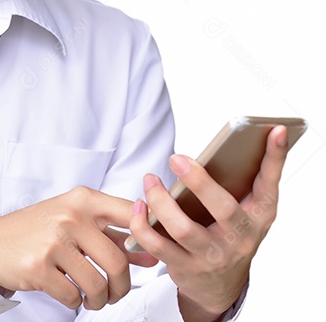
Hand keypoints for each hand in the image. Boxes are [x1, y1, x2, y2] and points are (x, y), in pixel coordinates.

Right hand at [0, 186, 158, 310]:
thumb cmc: (36, 231)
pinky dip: (75, 303)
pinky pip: (73, 296)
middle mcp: (70, 217)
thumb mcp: (73, 222)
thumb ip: (112, 234)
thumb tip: (149, 254)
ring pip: (98, 284)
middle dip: (122, 287)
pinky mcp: (38, 267)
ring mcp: (53, 241)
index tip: (148, 253)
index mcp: (82, 200)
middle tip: (114, 293)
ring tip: (92, 299)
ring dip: (99, 300)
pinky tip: (69, 294)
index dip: (147, 235)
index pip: (130, 214)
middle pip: (118, 262)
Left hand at [129, 125, 290, 320]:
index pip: (270, 182)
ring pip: (182, 228)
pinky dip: (142, 224)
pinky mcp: (186, 267)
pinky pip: (158, 246)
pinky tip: (139, 206)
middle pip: (222, 208)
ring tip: (150, 180)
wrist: (220, 285)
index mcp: (258, 215)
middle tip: (176, 157)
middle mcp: (240, 237)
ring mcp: (212, 255)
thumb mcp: (245, 211)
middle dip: (198, 181)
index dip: (275, 156)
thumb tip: (228, 144)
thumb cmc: (229, 235)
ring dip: (160, 201)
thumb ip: (240, 181)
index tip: (275, 129)